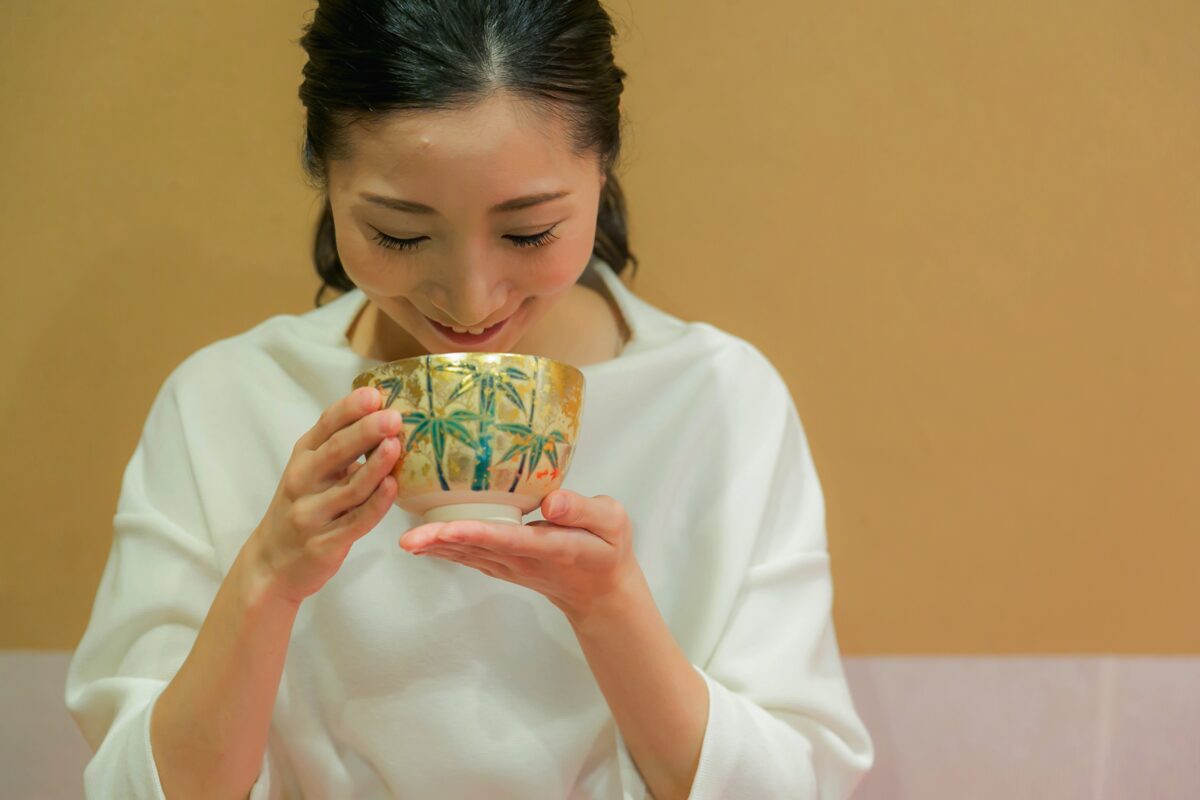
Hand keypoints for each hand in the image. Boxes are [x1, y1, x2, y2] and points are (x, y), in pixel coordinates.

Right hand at [251, 386, 403, 603]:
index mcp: (303, 457)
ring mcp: (312, 514)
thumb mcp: (311, 472)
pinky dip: (376, 504)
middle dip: (365, 432)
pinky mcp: (325, 543)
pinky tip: (392, 487)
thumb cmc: (302, 508)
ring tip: (396, 446)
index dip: (349, 409)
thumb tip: (383, 416)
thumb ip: (340, 448)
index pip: (325, 426)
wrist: (272, 563)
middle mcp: (303, 482)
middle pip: (335, 452)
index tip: (374, 394)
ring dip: (375, 466)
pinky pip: (356, 521)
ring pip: (349, 488)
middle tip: (392, 417)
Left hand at [398, 489, 638, 619]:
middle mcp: (524, 561)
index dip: (478, 534)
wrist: (601, 592)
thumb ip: (583, 510)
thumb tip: (552, 502)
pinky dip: (444, 550)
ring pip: (468, 556)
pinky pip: (469, 558)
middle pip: (478, 550)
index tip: (449, 528)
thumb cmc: (607, 548)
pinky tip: (423, 541)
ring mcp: (511, 567)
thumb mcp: (612, 523)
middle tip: (407, 538)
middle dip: (442, 542)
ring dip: (436, 548)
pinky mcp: (503, 567)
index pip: (510, 539)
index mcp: (552, 547)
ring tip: (405, 539)